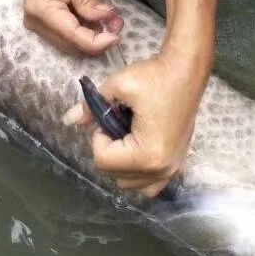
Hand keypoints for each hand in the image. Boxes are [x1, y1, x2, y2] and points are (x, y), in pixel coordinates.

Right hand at [20, 0, 122, 54]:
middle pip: (72, 45)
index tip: (118, 37)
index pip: (73, 36)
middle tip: (116, 25)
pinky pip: (67, 38)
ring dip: (92, 38)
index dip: (97, 42)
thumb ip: (91, 0)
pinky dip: (84, 33)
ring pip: (70, 45)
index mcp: (43, 10)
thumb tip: (107, 20)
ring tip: (108, 21)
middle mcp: (37, 23)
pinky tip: (95, 21)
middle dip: (97, 40)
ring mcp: (38, 27)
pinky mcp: (44, 27)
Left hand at [62, 47, 210, 196]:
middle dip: (109, 151)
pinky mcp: (178, 164)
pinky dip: (139, 173)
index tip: (109, 116)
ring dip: (121, 164)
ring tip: (126, 136)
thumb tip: (68, 120)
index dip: (98, 136)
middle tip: (116, 123)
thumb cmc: (155, 77)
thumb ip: (91, 107)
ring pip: (131, 184)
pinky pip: (151, 184)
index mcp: (148, 154)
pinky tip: (137, 149)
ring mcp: (172, 169)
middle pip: (115, 176)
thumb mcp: (119, 85)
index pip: (104, 161)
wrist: (186, 70)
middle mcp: (162, 169)